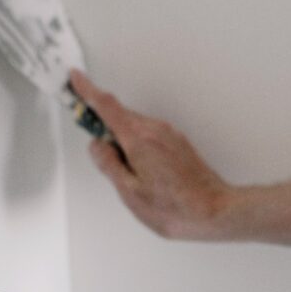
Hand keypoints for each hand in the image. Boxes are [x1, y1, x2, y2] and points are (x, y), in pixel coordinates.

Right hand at [70, 70, 234, 239]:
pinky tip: (143, 172)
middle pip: (121, 116)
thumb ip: (109, 164)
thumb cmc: (175, 208)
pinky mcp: (179, 144)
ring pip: (136, 127)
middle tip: (98, 150)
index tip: (75, 79)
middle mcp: (156, 130)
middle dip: (104, 125)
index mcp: (139, 139)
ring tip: (127, 175)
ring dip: (123, 140)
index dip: (87, 90)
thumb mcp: (129, 191)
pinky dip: (138, 145)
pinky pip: (150, 136)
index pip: (107, 106)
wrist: (214, 212)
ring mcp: (170, 135)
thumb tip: (97, 146)